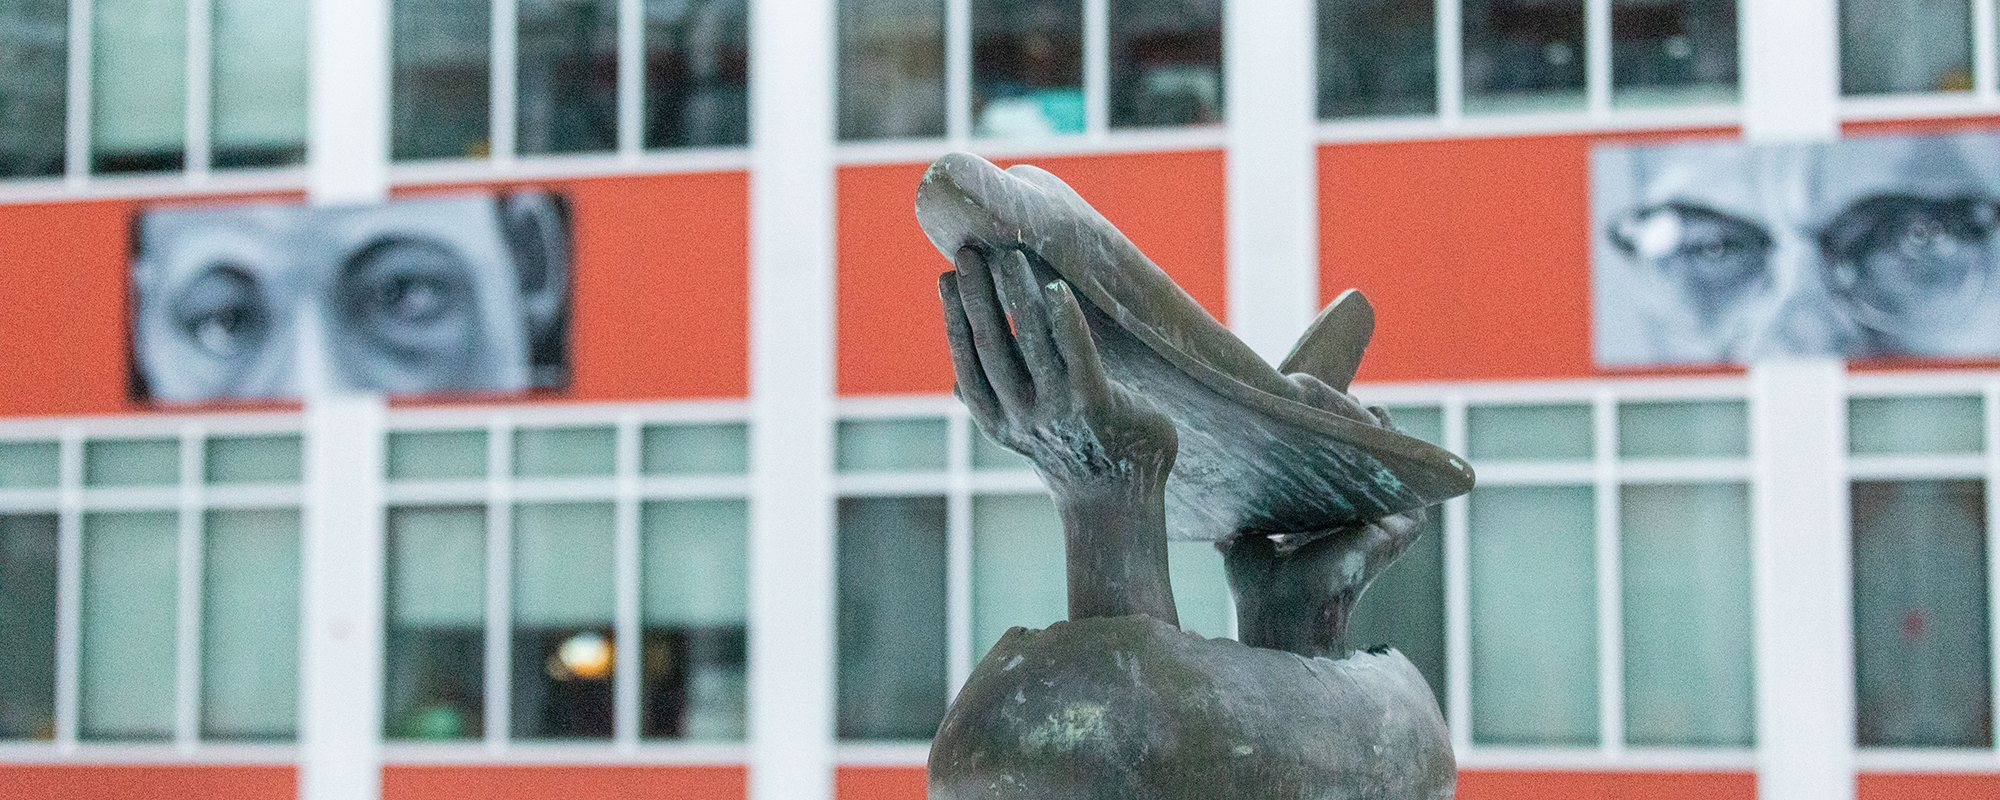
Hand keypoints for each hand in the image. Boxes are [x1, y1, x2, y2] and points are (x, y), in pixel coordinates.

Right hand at [939, 246, 1177, 499]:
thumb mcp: (1024, 436)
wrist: (1119, 506)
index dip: (954, 318)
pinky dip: (1063, 320)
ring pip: (1029, 344)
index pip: (967, 362)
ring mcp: (1057, 412)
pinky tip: (1055, 287)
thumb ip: (997, 405)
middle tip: (968, 251)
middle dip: (977, 295)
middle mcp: (1020, 417)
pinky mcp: (1095, 407)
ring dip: (1016, 296)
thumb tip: (955, 383)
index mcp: (997, 421)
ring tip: (1008, 257)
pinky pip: (1076, 356)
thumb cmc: (1073, 456)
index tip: (945, 276)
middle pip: (991, 345)